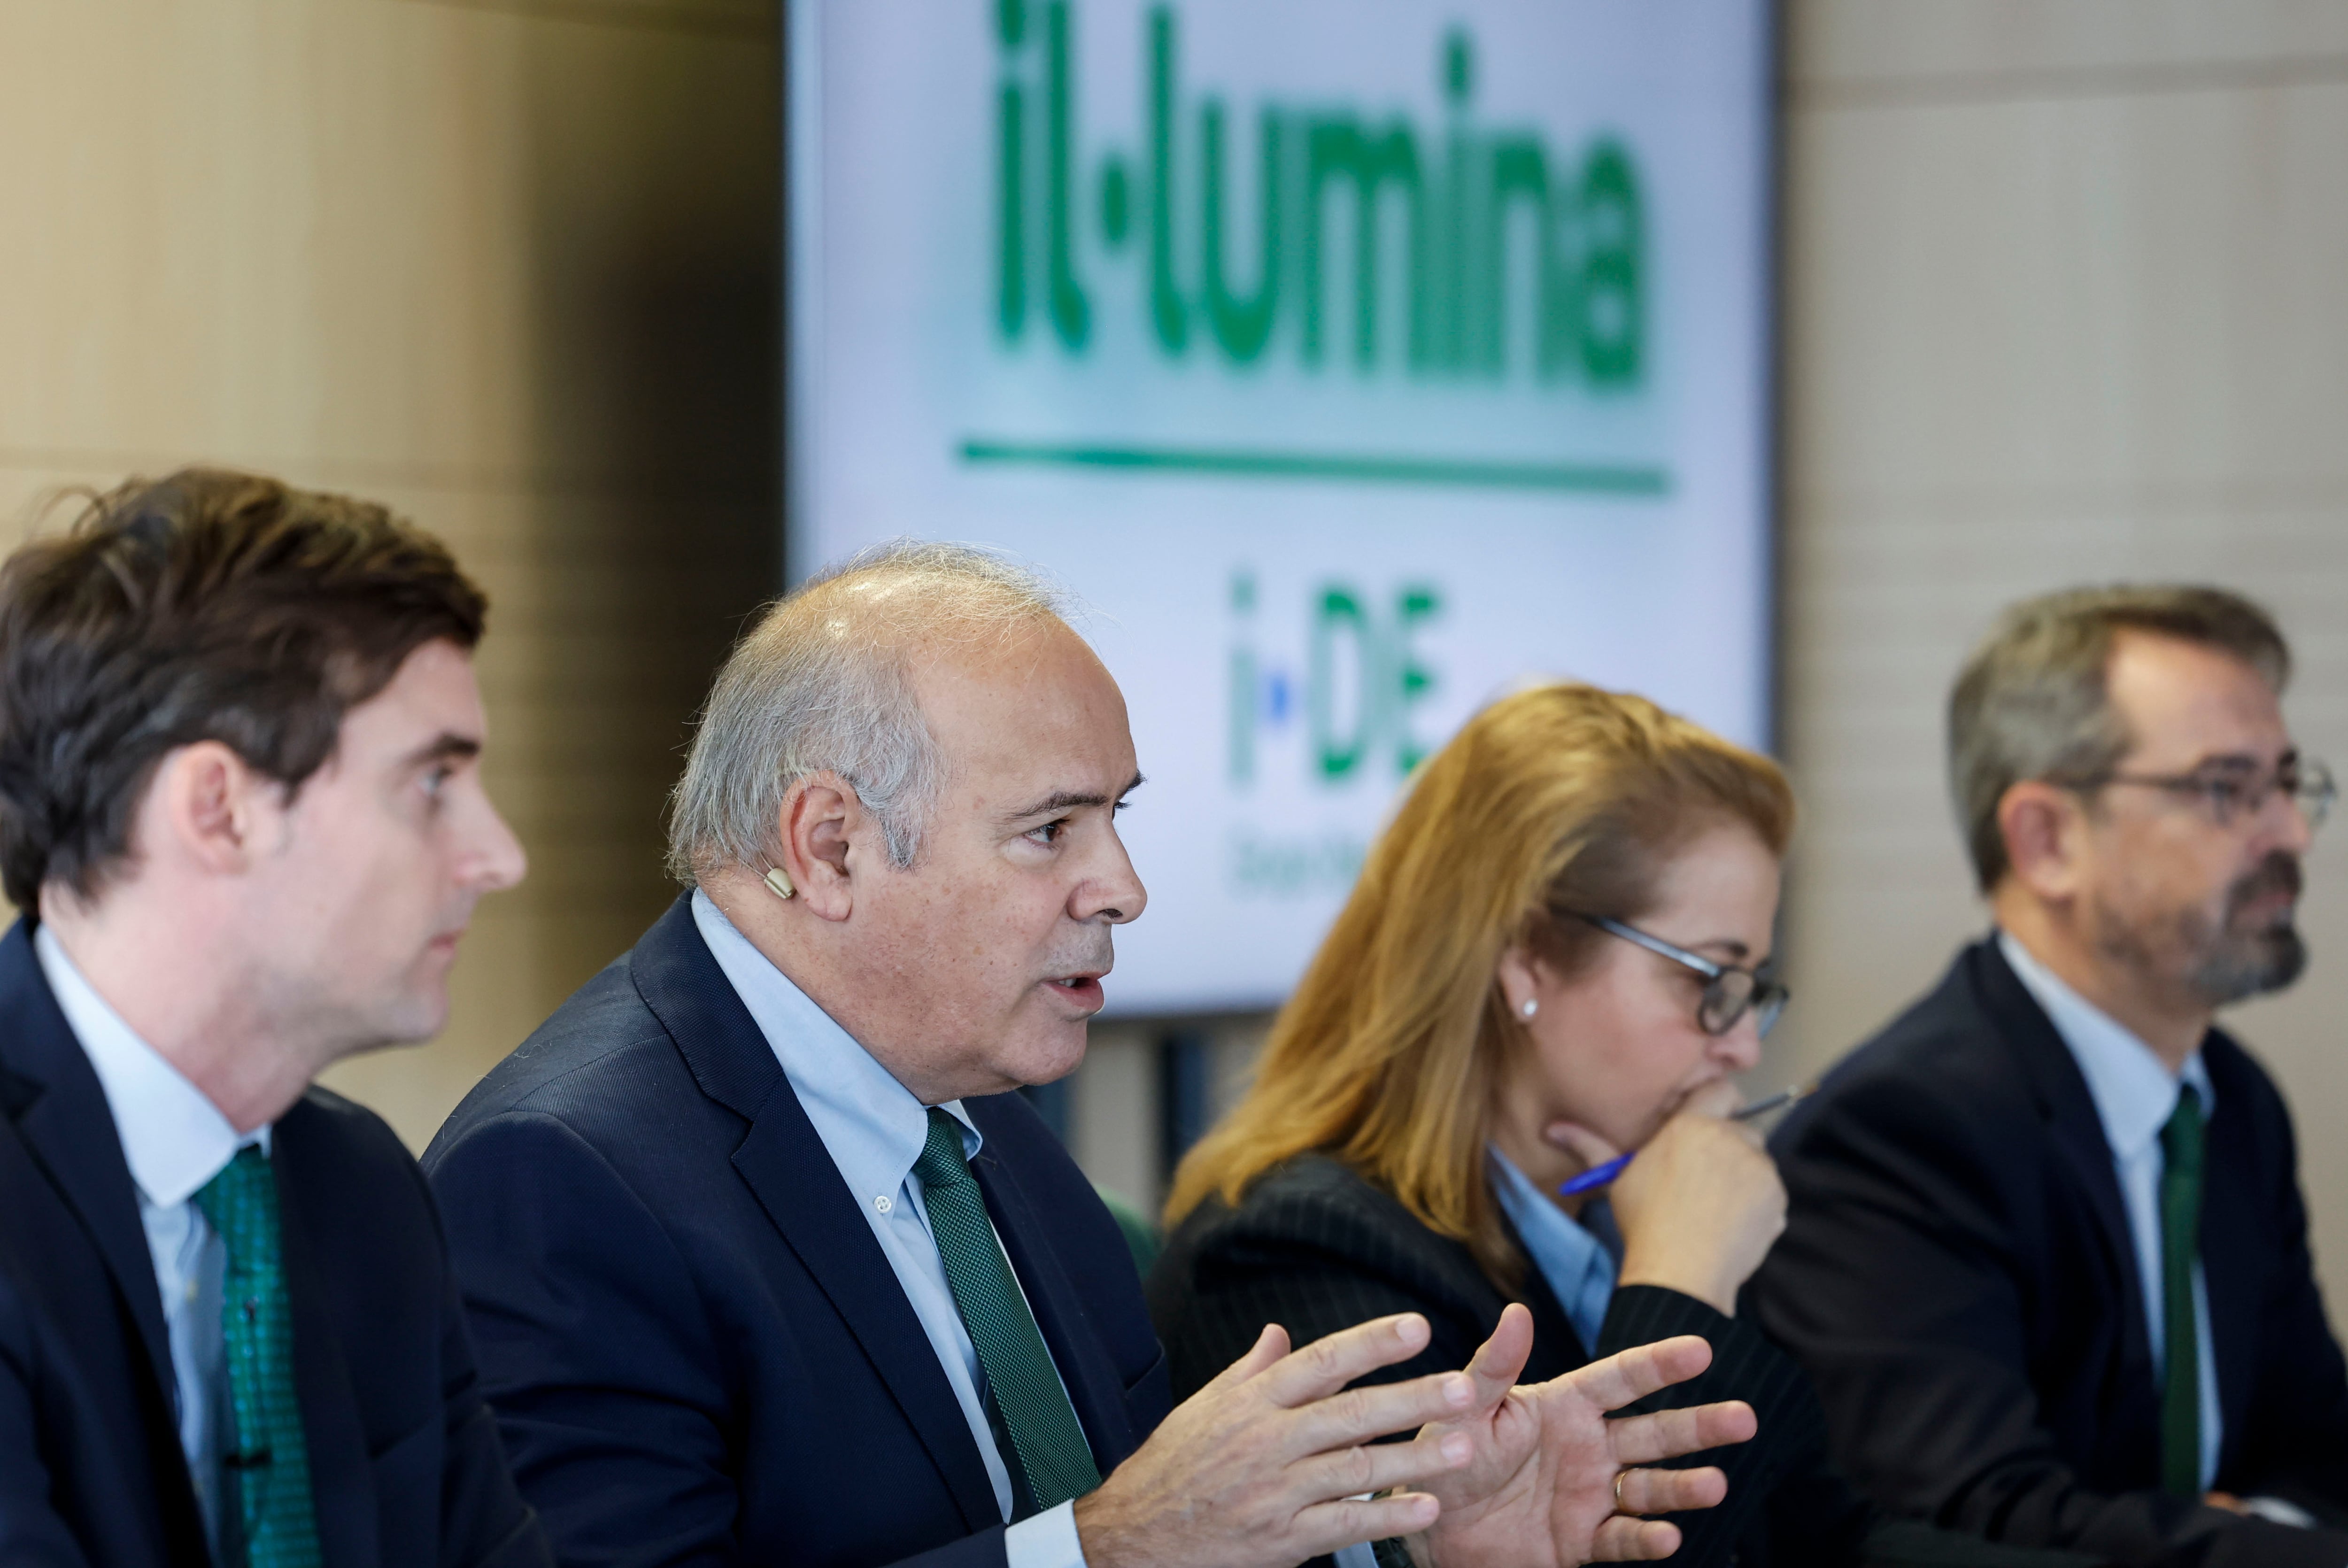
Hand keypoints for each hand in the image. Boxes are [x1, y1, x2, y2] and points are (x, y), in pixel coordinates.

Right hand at [1072, 1313, 1481, 1567]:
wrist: (1134, 1536)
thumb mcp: (1204, 1407)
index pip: (1321, 1363)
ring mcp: (1275, 1493)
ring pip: (1356, 1470)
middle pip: (1350, 1414)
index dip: (1370, 1343)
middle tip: (1466, 1388)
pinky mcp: (1281, 1539)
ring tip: (1465, 1448)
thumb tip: (1281, 1333)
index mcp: (1252, 1403)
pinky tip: (1427, 1508)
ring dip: (1414, 1459)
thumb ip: (1251, 1371)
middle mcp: (1267, 1442)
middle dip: (1412, 1399)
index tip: (1419, 1328)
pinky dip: (1386, 1518)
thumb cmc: (1174, 1466)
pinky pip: (1343, 1525)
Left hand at [1408, 1305, 1756, 1565]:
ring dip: (1685, 1487)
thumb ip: (1494, 1366)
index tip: (1703, 1348)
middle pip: (1655, 1433)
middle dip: (1700, 1426)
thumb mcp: (1467, 1408)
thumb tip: (1518, 1311)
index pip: (1622, 1379)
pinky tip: (1669, 1536)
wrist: (1430, 1527)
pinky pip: (1624, 1539)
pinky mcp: (1584, 1541)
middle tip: (1745, 1418)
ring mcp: (1592, 1495)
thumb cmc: (1446, 1457)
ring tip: (1716, 1484)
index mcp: (1565, 1406)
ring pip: (1651, 1488)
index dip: (1660, 1364)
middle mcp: (1589, 1447)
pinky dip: (1647, 1538)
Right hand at [1549, 1081, 1784, 1314]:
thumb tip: (1551, 1128)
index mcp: (1691, 1124)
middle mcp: (1729, 1137)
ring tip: (1715, 1206)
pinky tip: (1730, 1225)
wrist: (1681, 1272)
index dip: (1719, 1103)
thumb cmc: (1645, 1222)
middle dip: (1729, 1147)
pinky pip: (1770, 1192)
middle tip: (1705, 1177)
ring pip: (1757, 1161)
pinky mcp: (1775, 1195)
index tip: (1711, 1122)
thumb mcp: (1617, 1178)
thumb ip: (1591, 1146)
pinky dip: (1757, 1205)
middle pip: (1742, 1129)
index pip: (1722, 1089)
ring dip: (1743, 1176)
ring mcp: (1758, 1167)